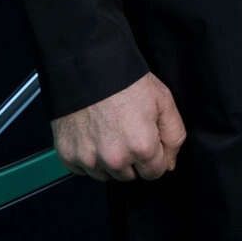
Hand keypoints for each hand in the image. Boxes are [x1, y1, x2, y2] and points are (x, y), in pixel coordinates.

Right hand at [52, 72, 186, 181]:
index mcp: (142, 147)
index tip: (146, 139)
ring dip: (108, 161)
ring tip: (106, 131)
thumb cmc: (124, 80)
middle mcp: (115, 159)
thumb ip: (174, 135)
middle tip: (124, 130)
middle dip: (131, 159)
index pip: (155, 173)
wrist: (86, 65)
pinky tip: (90, 134)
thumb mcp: (163, 100)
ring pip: (105, 175)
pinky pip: (82, 168)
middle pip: (129, 176)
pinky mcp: (68, 155)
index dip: (154, 155)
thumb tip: (170, 163)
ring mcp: (89, 159)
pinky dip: (87, 156)